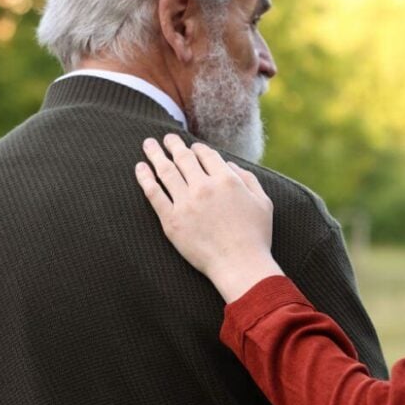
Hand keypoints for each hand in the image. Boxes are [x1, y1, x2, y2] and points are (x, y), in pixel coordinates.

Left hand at [135, 134, 283, 302]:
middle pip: (183, 158)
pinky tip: (140, 168)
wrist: (240, 265)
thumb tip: (230, 165)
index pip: (206, 155)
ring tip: (148, 145)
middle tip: (166, 139)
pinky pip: (153, 193)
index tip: (191, 148)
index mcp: (227, 180)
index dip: (197, 148)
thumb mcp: (263, 203)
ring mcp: (186, 203)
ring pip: (165, 171)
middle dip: (173, 144)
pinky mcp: (171, 220)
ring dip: (155, 154)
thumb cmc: (256, 237)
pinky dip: (144, 178)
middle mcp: (204, 187)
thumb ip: (248, 179)